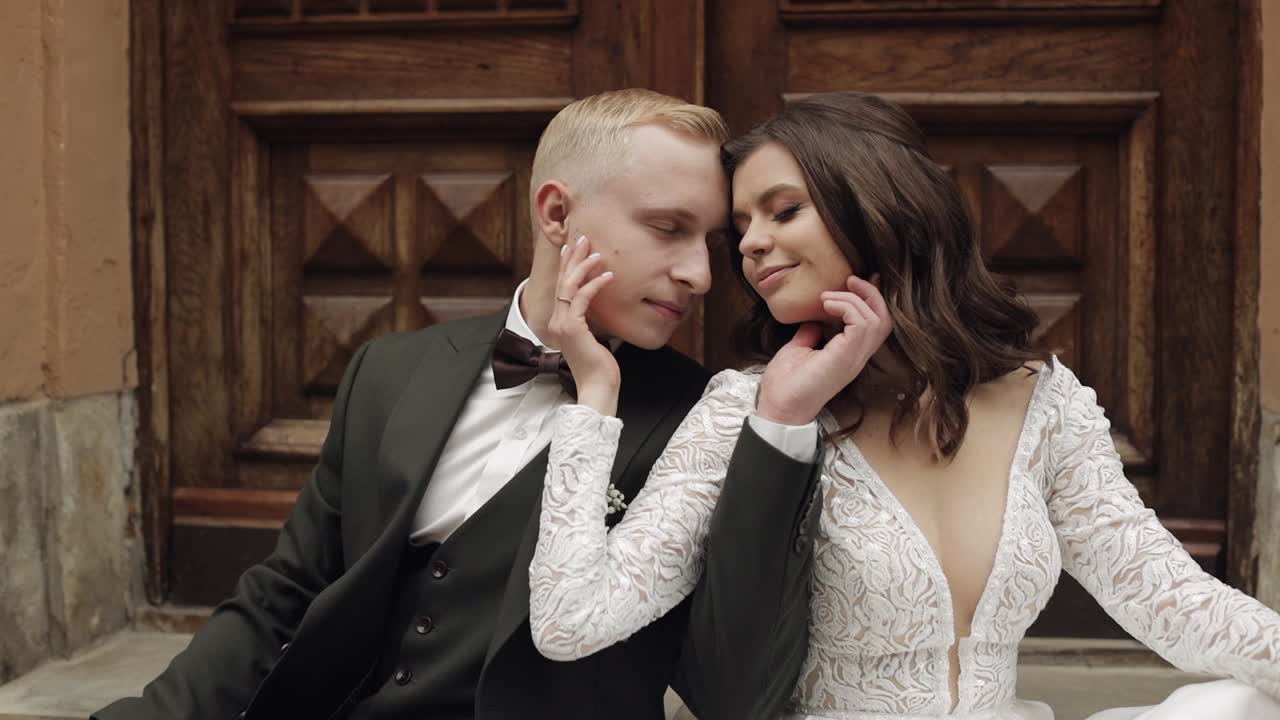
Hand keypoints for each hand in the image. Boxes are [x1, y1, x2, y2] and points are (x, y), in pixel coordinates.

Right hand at [544, 235, 619, 414]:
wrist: (598, 388)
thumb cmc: (600, 369)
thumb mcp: (594, 340)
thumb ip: (591, 323)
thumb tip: (600, 310)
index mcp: (561, 323)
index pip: (562, 288)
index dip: (567, 266)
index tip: (573, 248)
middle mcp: (557, 322)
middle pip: (563, 282)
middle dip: (573, 258)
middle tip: (583, 238)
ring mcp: (563, 324)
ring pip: (570, 286)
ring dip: (584, 266)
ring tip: (597, 253)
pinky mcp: (573, 328)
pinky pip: (583, 299)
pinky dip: (595, 285)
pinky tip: (608, 276)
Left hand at [756, 274, 892, 424]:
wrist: (778, 407)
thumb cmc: (785, 384)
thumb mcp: (799, 350)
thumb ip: (810, 335)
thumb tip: (813, 321)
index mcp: (849, 354)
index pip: (875, 324)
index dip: (872, 300)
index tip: (856, 280)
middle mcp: (857, 356)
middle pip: (884, 319)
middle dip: (871, 294)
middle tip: (850, 279)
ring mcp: (853, 358)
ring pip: (877, 320)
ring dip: (854, 299)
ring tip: (828, 296)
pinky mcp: (845, 357)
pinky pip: (861, 324)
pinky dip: (847, 307)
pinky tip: (827, 304)